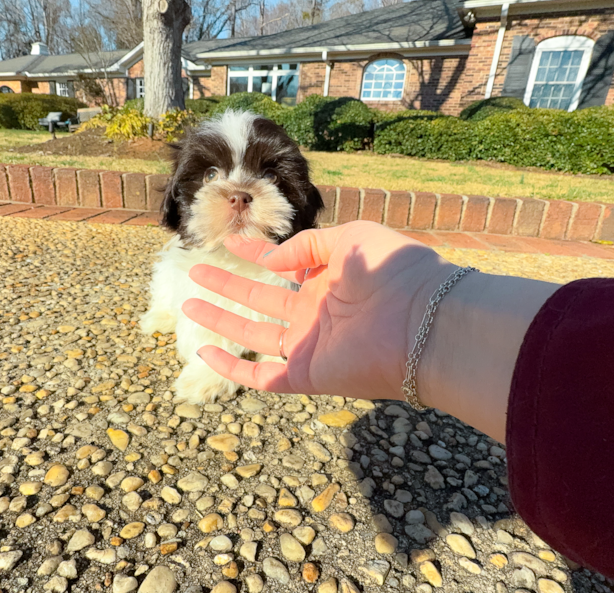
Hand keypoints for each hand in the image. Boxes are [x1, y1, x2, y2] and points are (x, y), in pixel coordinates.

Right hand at [181, 221, 458, 401]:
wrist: (425, 320)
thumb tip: (271, 261)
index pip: (282, 265)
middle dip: (228, 285)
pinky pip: (261, 376)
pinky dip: (232, 369)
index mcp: (328, 280)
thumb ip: (308, 245)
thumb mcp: (352, 237)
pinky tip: (205, 352)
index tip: (228, 242)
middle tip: (196, 271)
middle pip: (260, 299)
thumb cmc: (397, 272)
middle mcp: (315, 313)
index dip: (254, 253)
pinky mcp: (307, 374)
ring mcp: (309, 345)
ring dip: (220, 319)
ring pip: (253, 333)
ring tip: (188, 303)